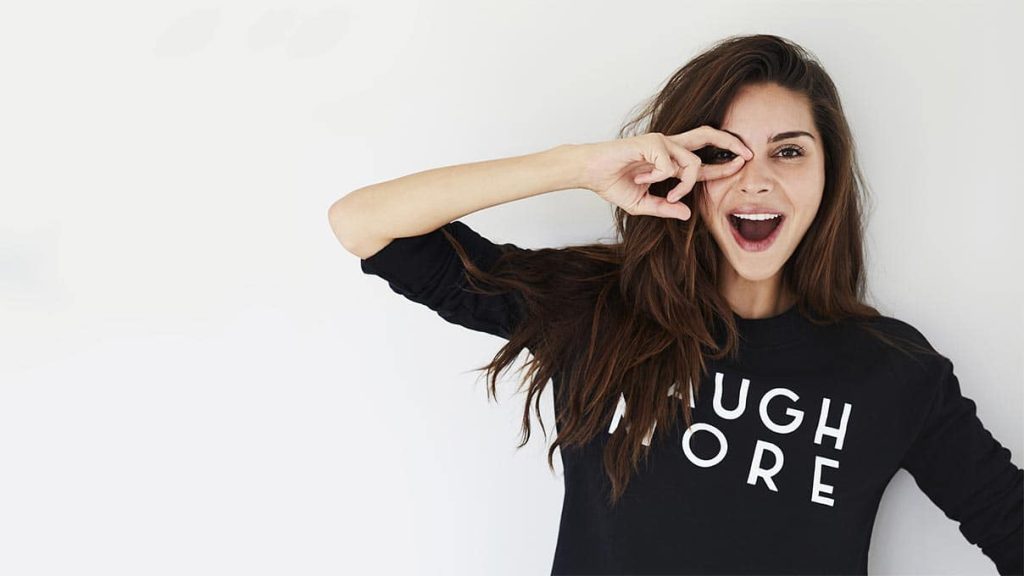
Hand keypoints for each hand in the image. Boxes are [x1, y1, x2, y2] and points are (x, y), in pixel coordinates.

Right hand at [578, 126, 753, 220]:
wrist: (589, 172)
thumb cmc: (612, 183)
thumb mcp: (642, 204)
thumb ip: (665, 208)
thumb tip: (687, 214)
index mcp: (669, 161)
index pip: (703, 161)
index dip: (723, 165)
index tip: (740, 166)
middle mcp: (669, 147)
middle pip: (708, 136)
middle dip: (730, 142)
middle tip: (747, 155)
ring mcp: (661, 142)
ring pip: (692, 161)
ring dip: (686, 182)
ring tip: (670, 194)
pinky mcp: (651, 142)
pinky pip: (669, 165)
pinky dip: (660, 178)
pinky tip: (644, 180)